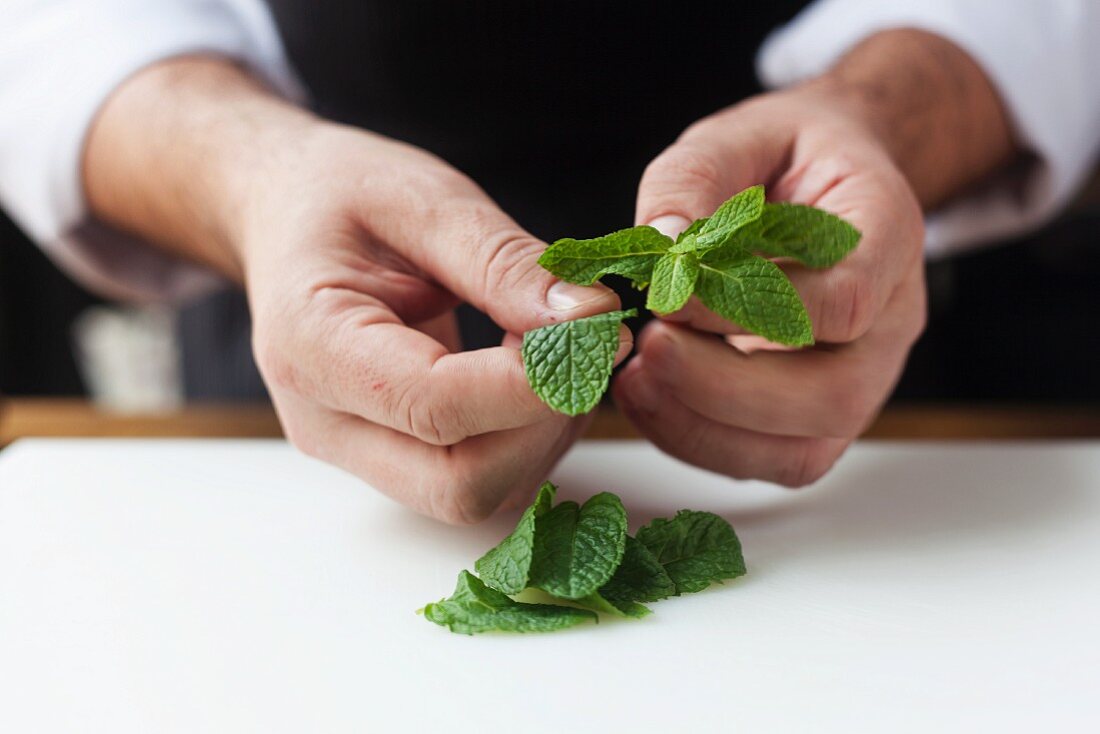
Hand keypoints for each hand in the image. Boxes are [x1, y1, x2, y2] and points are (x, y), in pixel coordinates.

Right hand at [238, 124, 622, 521]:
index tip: (599, 327)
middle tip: (582, 343)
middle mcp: (327, 424)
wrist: (288, 217)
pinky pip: (482, 481)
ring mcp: (358, 453)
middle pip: (459, 485)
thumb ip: (502, 262)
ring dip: (544, 432)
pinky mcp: (394, 460)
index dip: (533, 380)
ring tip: (554, 345)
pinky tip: (535, 372)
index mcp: (311, 346)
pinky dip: (530, 438)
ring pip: (479, 495)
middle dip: (544, 422)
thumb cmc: (343, 197)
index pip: (435, 407)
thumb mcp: (423, 200)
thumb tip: (589, 319)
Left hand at [613, 85, 925, 485]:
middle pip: (833, 395)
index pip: (846, 301)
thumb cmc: (780, 158)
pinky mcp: (817, 417)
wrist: (817, 183)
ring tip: (637, 379)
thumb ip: (693, 180)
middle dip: (724, 387)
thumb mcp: (735, 136)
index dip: (751, 310)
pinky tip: (648, 397)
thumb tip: (662, 244)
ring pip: (803, 450)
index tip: (672, 297)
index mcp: (889, 235)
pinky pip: (768, 460)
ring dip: (704, 427)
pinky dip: (698, 441)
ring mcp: (862, 378)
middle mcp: (891, 321)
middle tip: (649, 347)